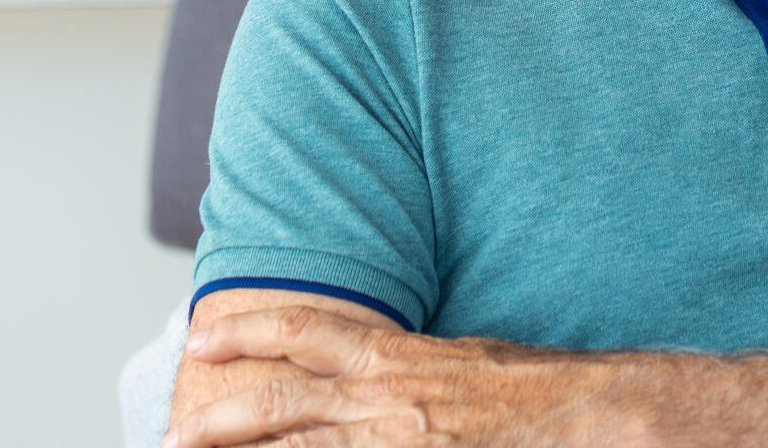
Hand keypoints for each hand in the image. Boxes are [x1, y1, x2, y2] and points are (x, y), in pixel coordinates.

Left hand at [163, 307, 624, 447]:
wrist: (595, 418)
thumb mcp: (464, 360)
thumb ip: (412, 366)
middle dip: (221, 415)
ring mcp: (401, 443)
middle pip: (285, 400)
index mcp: (400, 358)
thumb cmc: (537, 392)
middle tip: (172, 426)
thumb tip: (372, 366)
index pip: (308, 333)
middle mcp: (390, 400)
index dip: (250, 331)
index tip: (202, 333)